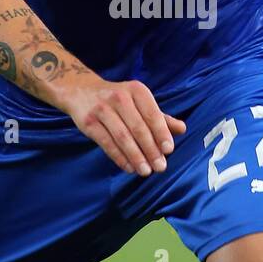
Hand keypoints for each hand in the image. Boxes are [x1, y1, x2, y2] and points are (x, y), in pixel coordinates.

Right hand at [62, 74, 186, 174]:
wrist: (80, 91)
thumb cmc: (118, 99)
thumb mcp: (139, 102)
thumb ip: (160, 117)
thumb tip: (182, 129)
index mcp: (136, 90)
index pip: (152, 114)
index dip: (161, 132)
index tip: (168, 150)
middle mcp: (119, 97)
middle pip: (138, 127)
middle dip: (150, 149)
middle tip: (160, 167)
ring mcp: (102, 109)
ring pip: (122, 137)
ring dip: (136, 156)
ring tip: (146, 171)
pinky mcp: (88, 122)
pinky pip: (106, 143)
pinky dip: (119, 157)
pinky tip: (129, 167)